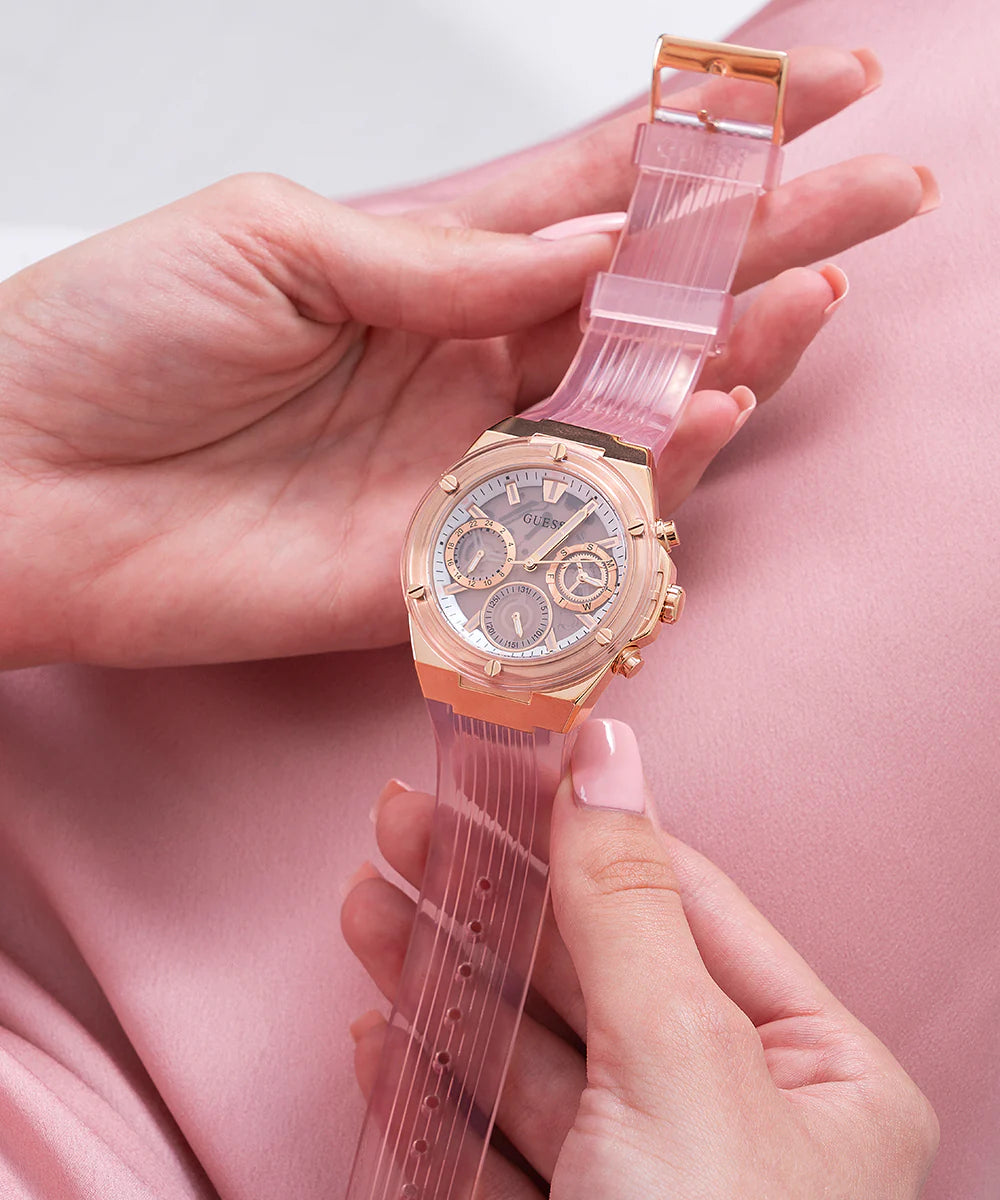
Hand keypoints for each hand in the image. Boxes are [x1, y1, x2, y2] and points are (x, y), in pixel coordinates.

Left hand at [0, 47, 930, 667]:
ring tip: (812, 289)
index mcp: (426, 264)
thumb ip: (443, 254)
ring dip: (731, 349)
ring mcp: (461, 464)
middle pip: (646, 298)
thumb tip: (590, 245)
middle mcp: (465, 362)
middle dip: (767, 238)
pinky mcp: (440, 560)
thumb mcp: (275, 240)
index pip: (600, 195)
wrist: (16, 484)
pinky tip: (712, 404)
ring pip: (631, 408)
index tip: (823, 87)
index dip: (710, 144)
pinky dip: (650, 466)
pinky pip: (569, 518)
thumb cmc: (110, 340)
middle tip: (889, 192)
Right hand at [342, 720, 938, 1198]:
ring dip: (441, 975)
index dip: (584, 828)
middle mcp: (739, 1120)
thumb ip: (626, 903)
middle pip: (591, 970)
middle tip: (400, 822)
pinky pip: (494, 1141)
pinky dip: (433, 1085)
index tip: (500, 764)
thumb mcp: (678, 1062)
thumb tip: (608, 750)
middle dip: (488, 895)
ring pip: (531, 1050)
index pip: (683, 903)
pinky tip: (382, 1031)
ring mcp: (647, 1185)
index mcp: (817, 1070)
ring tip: (366, 904)